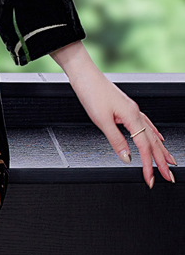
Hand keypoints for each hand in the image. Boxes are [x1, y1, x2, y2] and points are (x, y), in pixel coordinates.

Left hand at [51, 41, 176, 187]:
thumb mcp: (101, 120)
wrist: (85, 75)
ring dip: (161, 150)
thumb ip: (115, 140)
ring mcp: (132, 110)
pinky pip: (147, 125)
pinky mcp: (127, 108)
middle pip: (153, 142)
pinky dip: (154, 135)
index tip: (151, 178)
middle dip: (162, 161)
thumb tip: (126, 158)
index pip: (144, 147)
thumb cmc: (92, 93)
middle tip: (169, 177)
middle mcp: (136, 113)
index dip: (148, 165)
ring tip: (170, 162)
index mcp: (132, 117)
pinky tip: (158, 138)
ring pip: (152, 134)